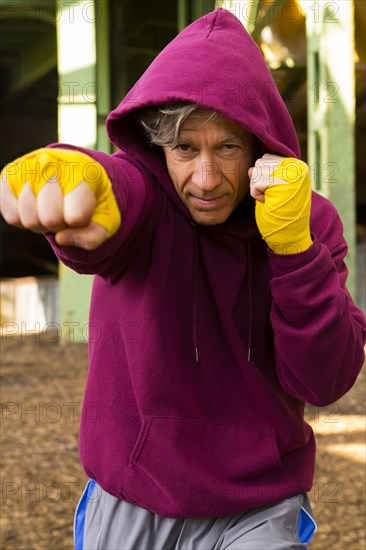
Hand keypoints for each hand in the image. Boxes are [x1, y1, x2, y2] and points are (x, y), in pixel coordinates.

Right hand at [0, 148, 120, 249]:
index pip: (76, 216)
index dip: (78, 223)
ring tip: (51, 209)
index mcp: (83, 170)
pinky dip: (24, 220)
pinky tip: (36, 207)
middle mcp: (52, 162)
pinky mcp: (9, 176)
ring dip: (42, 224)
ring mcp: (27, 166)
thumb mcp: (105, 220)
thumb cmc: (91, 200)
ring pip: (29, 220)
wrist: (74, 175)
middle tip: (65, 212)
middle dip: (60, 225)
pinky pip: (11, 216)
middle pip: (50, 219)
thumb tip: (61, 239)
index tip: (83, 211)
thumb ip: (92, 237)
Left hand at [247, 154, 311, 254]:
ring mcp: (290, 174)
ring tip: (270, 199)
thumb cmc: (282, 212)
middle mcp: (297, 167)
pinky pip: (255, 182)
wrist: (291, 233)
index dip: (264, 176)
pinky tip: (267, 202)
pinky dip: (256, 194)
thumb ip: (264, 174)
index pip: (267, 158)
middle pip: (260, 162)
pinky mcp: (281, 183)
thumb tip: (250, 169)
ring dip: (256, 188)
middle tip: (271, 196)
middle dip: (259, 181)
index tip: (274, 191)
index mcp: (298, 166)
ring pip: (256, 171)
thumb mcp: (273, 189)